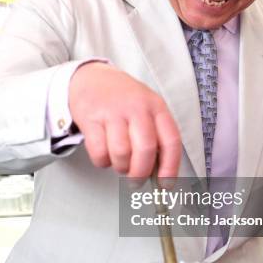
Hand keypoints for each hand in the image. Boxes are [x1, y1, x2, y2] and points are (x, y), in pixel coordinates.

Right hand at [68, 62, 181, 178]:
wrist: (91, 77)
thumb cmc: (123, 99)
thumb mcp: (146, 108)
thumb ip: (156, 136)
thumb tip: (160, 174)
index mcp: (156, 107)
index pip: (171, 140)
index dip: (170, 167)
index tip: (166, 185)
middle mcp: (137, 107)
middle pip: (145, 150)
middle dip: (140, 173)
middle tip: (136, 181)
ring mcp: (113, 112)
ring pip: (121, 153)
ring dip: (121, 167)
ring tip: (120, 163)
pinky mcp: (91, 119)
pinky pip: (99, 151)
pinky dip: (102, 161)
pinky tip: (104, 154)